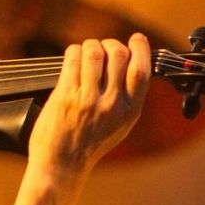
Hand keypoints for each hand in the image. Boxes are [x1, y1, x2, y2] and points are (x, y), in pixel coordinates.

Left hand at [26, 33, 151, 187]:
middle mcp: (111, 105)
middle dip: (111, 44)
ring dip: (90, 46)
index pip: (141, 70)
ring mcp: (88, 100)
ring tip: (86, 51)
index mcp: (130, 112)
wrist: (62, 165)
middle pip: (118, 55)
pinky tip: (72, 57)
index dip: (141, 48)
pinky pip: (72, 60)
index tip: (136, 39)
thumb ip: (127, 98)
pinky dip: (73, 52)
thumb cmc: (90, 144)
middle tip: (104, 48)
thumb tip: (130, 62)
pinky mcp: (66, 96)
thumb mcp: (120, 125)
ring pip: (94, 53)